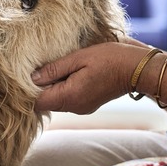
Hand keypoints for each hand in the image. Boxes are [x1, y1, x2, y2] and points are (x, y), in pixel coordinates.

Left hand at [31, 42, 151, 113]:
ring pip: (57, 100)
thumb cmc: (110, 58)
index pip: (37, 102)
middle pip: (46, 102)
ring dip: (54, 85)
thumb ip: (54, 69)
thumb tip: (32, 78)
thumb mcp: (79, 57)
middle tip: (43, 64)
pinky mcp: (88, 104)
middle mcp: (74, 108)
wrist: (137, 68)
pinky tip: (70, 71)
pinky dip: (65, 86)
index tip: (29, 72)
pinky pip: (68, 98)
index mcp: (70, 97)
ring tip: (58, 65)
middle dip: (41, 86)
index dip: (29, 89)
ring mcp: (82, 108)